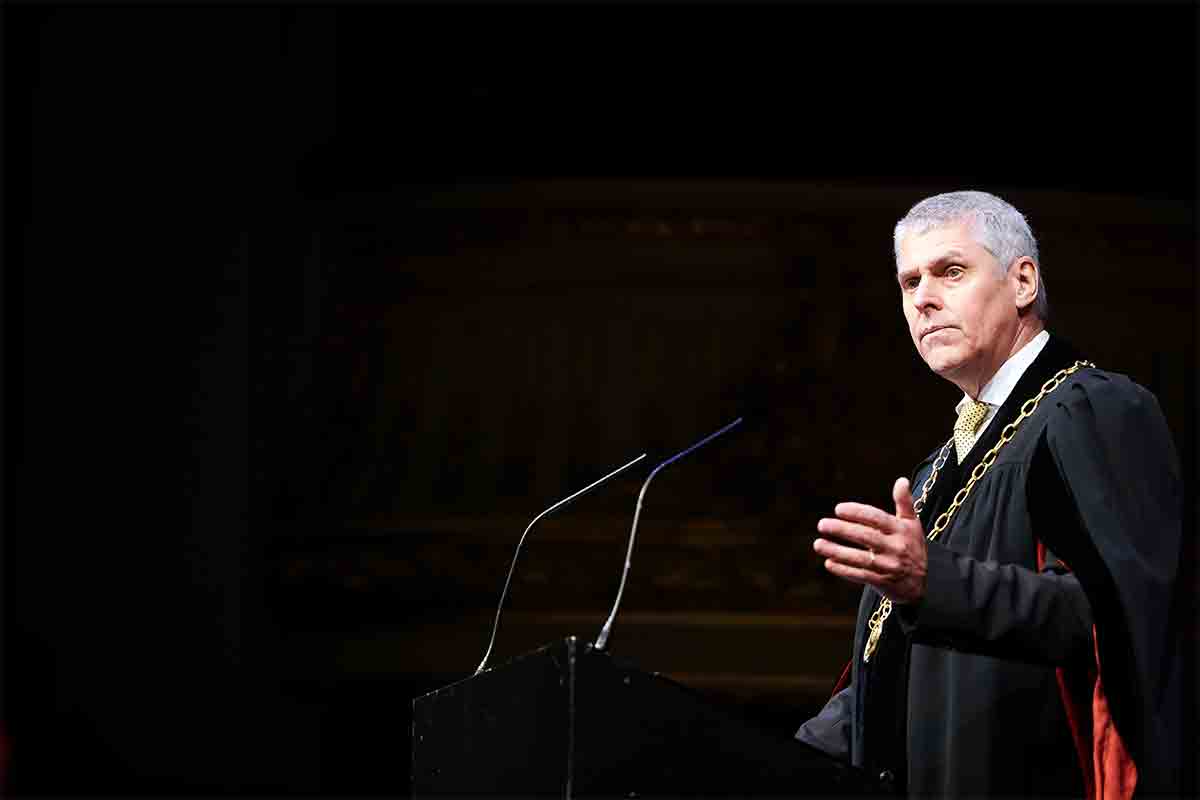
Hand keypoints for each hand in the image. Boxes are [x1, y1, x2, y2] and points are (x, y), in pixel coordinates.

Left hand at [813, 477, 927, 603]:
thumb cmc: (912, 547)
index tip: (838, 509)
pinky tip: (829, 563)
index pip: (877, 518)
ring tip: (818, 544)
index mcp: (901, 530)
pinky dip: (843, 570)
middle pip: (865, 536)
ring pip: (859, 558)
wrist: (922, 583)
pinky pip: (860, 575)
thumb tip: (901, 480)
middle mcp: (895, 547)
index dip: (857, 512)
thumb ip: (904, 503)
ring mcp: (888, 566)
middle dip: (842, 529)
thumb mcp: (912, 524)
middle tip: (822, 524)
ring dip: (836, 551)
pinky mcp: (882, 582)